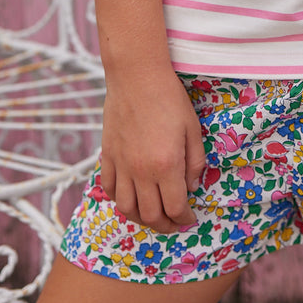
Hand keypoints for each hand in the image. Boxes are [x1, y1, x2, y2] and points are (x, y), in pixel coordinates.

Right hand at [98, 62, 205, 231]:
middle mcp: (141, 171)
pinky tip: (131, 197)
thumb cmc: (169, 98)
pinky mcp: (108, 156)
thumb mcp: (192, 129)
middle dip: (165, 225)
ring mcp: (122, 165)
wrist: (136, 76)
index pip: (175, 207)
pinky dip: (120, 200)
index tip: (190, 217)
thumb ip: (195, 162)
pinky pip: (110, 189)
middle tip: (175, 223)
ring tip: (153, 216)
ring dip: (141, 219)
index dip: (185, 218)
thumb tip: (191, 187)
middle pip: (151, 215)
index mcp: (166, 165)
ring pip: (127, 208)